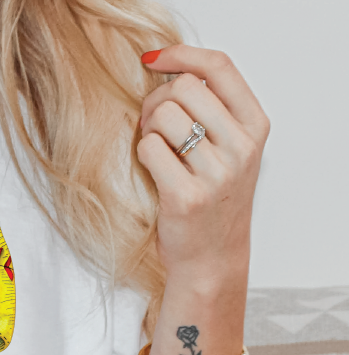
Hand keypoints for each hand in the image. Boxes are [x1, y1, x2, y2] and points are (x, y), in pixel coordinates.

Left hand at [137, 45, 269, 286]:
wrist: (211, 257)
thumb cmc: (212, 199)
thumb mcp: (228, 148)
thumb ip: (211, 110)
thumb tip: (167, 70)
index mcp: (254, 126)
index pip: (219, 68)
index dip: (181, 55)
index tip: (154, 60)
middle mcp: (242, 147)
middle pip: (183, 88)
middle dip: (156, 100)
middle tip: (152, 125)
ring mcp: (217, 173)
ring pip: (162, 115)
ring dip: (147, 128)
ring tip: (155, 149)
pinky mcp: (186, 196)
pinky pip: (148, 147)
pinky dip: (142, 153)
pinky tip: (153, 170)